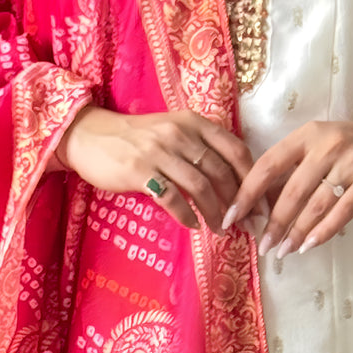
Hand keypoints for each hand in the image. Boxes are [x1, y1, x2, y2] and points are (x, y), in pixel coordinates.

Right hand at [56, 106, 253, 233]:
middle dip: (238, 203)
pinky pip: (172, 198)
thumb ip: (201, 148)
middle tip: (246, 224)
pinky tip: (192, 225)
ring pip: (200, 187)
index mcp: (194, 122)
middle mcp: (180, 134)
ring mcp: (159, 152)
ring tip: (221, 230)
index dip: (253, 179)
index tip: (261, 203)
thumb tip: (234, 182)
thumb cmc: (137, 137)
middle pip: (221, 172)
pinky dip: (187, 215)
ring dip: (215, 213)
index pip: (236, 149)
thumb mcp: (173, 131)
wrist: (92, 135)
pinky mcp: (140, 171)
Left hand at [225, 110, 352, 256]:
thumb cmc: (351, 144)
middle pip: (291, 191)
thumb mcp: (319, 144)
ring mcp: (350, 163)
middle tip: (262, 245)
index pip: (268, 164)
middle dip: (273, 222)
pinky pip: (342, 212)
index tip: (232, 216)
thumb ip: (294, 168)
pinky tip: (309, 246)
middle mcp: (326, 146)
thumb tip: (260, 204)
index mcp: (306, 135)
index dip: (247, 192)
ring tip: (283, 251)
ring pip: (316, 205)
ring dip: (296, 232)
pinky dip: (323, 232)